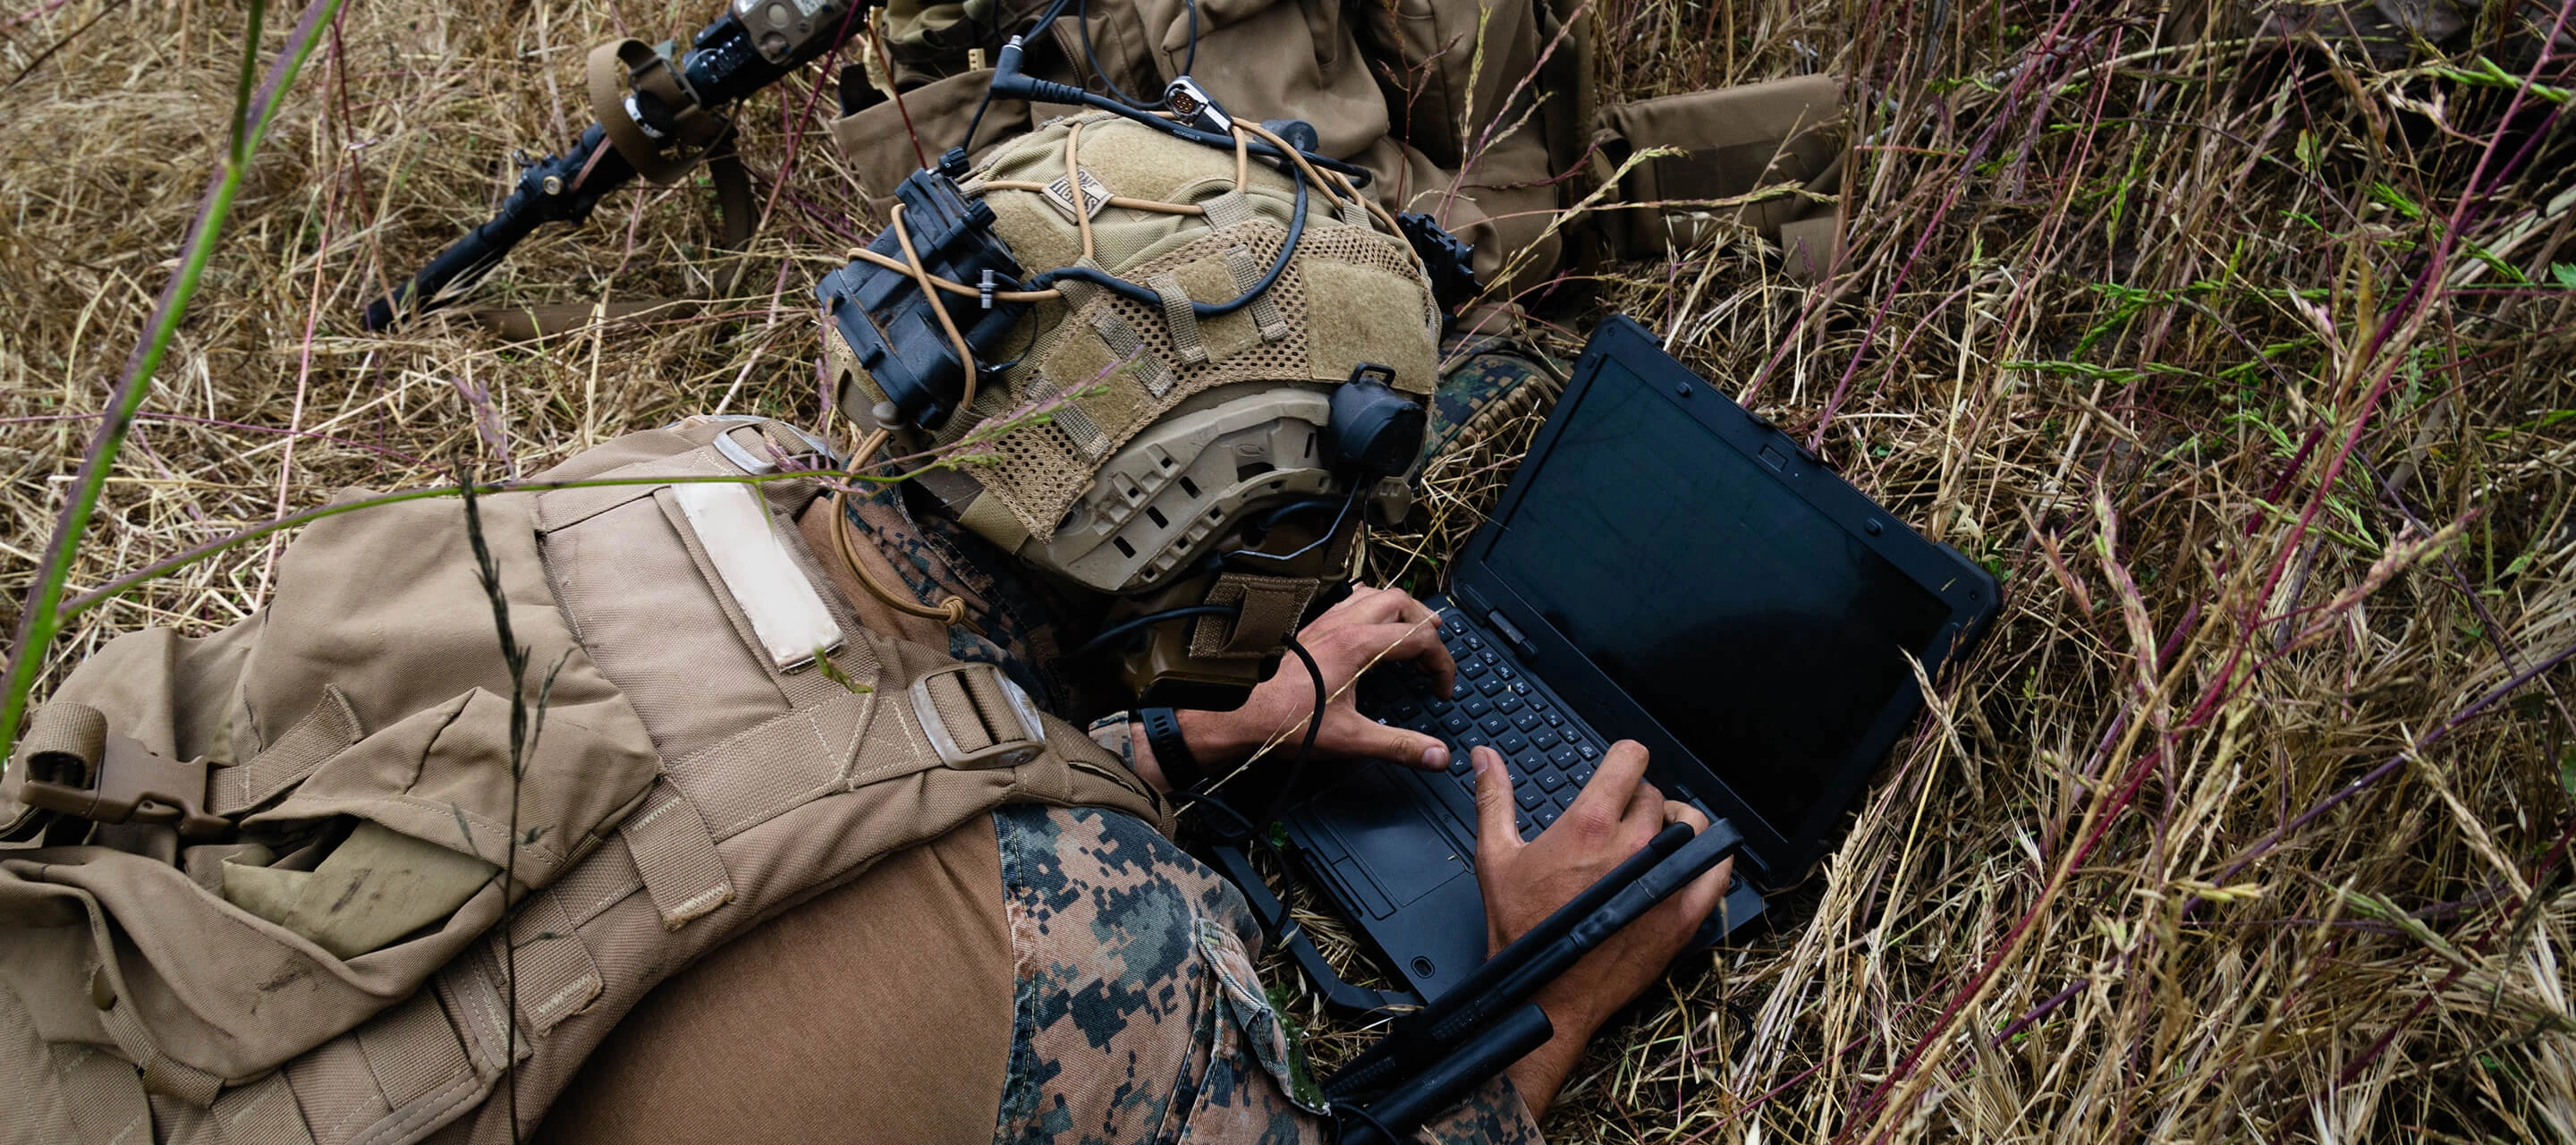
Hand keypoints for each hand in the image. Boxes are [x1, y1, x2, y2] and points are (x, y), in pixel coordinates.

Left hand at [1126, 585, 1456, 790]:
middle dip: (1427, 625)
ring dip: (1401, 610)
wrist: (1238, 713)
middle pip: (1402, 602)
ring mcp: (1325, 622)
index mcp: (1358, 645)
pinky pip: (1349, 600)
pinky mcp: (1311, 628)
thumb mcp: (1350, 739)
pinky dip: (1371, 606)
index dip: (1442, 664)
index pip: (1420, 638)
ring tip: (1413, 631)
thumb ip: (1398, 745)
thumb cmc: (1285, 722)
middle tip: (1436, 653)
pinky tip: (1369, 623)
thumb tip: (1438, 755)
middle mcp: (1343, 624)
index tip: (1442, 690)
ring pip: (1375, 594)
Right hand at [1468, 741, 1731, 1115]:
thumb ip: (1494, 799)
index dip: (1625, 758)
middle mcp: (1631, 845)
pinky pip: (1718, 869)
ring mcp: (1663, 879)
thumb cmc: (1521, 930)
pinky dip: (1711, 857)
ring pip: (1691, 824)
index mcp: (1588, 824)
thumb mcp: (1496, 857)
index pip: (1630, 759)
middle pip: (1654, 794)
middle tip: (1622, 820)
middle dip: (1638, 801)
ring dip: (1675, 824)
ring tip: (1657, 838)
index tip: (1621, 769)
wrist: (1545, 994)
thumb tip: (1484, 756)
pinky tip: (1694, 861)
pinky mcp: (1683, 914)